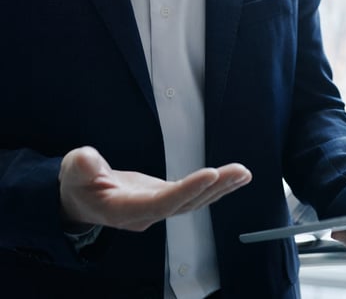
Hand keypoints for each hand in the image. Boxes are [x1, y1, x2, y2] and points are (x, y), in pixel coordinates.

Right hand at [59, 146, 251, 231]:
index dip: (186, 191)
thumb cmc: (77, 183)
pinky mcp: (164, 198)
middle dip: (214, 188)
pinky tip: (234, 177)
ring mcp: (157, 208)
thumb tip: (87, 161)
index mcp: (123, 209)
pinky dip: (215, 185)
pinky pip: (194, 195)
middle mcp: (145, 214)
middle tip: (239, 172)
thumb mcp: (73, 170)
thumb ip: (81, 166)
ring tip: (243, 173)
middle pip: (185, 204)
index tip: (210, 175)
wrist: (79, 198)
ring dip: (221, 187)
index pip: (160, 203)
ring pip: (194, 201)